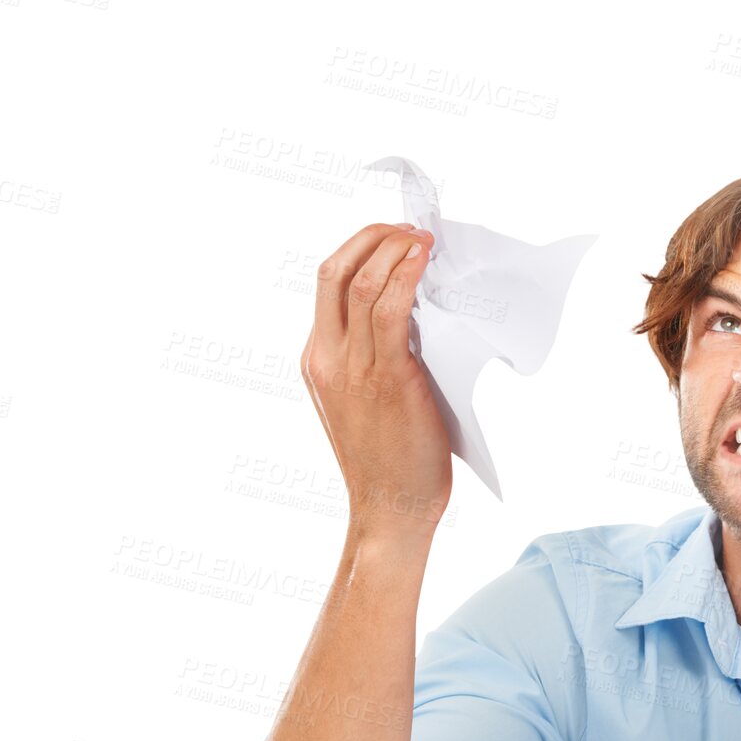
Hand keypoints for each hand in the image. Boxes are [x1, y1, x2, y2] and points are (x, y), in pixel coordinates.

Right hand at [301, 222, 452, 540]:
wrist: (390, 510)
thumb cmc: (390, 461)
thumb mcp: (368, 398)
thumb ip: (379, 354)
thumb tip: (414, 310)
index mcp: (316, 359)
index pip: (328, 283)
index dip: (360, 248)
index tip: (394, 238)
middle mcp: (325, 356)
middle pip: (334, 269)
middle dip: (373, 236)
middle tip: (409, 230)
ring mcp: (350, 366)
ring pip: (361, 281)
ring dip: (395, 248)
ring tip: (423, 239)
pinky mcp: (384, 377)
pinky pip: (389, 309)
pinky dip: (406, 275)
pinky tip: (425, 261)